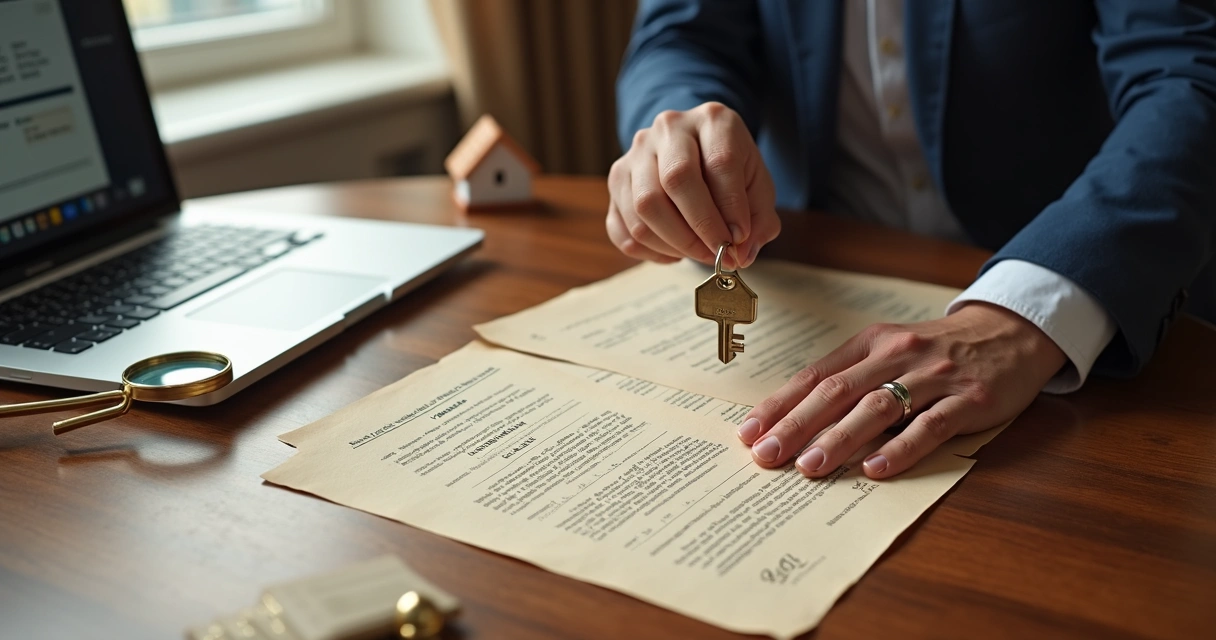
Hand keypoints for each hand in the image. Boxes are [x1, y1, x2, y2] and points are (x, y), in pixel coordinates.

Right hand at [607, 102, 779, 269]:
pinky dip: (650, 250)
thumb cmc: (729, 170)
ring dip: (675, 243)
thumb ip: (759, 220)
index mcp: (712, 120)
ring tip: (699, 254)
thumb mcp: (756, 185)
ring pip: (644, 207)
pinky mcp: (616, 179)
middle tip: (719, 254)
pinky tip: (675, 252)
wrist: (697, 150)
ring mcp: (635, 153)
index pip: (720, 162)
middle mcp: (668, 128)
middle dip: (700, 228)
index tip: (739, 238)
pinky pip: (623, 227)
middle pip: (676, 180)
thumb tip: (741, 254)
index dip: (730, 207)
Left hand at [736, 303, 1067, 478]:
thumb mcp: (889, 350)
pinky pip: (931, 426)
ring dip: (840, 439)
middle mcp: (897, 355)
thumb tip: (797, 420)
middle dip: (796, 426)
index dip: (780, 405)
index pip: (815, 376)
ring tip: (810, 466)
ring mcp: (935, 377)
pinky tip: (876, 469)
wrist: (1011, 332)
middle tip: (767, 455)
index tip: (748, 433)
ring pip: (878, 408)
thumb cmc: (936, 350)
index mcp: (870, 343)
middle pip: (837, 392)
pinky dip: (902, 448)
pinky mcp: (970, 399)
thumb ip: (851, 379)